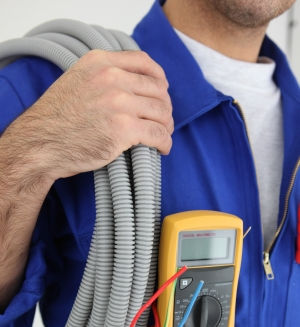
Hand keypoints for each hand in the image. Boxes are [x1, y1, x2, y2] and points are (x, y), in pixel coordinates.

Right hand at [6, 49, 172, 180]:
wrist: (40, 143)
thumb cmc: (57, 118)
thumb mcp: (78, 81)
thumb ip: (104, 77)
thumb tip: (134, 85)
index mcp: (100, 62)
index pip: (144, 62)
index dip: (159, 77)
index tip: (162, 89)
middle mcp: (111, 78)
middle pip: (157, 89)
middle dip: (164, 107)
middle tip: (163, 119)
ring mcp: (118, 103)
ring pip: (161, 112)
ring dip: (166, 125)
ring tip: (162, 134)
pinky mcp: (124, 129)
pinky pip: (158, 134)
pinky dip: (165, 142)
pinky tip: (162, 147)